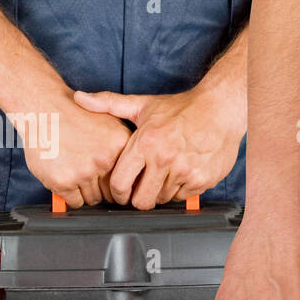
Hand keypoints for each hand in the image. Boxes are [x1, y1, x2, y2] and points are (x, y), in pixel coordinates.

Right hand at [18, 92, 130, 208]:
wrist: (44, 108)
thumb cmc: (73, 113)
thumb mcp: (108, 120)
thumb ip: (122, 146)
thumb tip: (130, 173)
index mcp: (120, 144)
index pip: (128, 178)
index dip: (118, 181)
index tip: (110, 181)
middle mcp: (105, 159)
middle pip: (111, 192)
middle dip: (101, 188)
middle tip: (88, 176)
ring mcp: (83, 172)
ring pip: (93, 199)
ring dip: (84, 191)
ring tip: (75, 173)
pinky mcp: (63, 182)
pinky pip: (74, 202)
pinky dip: (70, 196)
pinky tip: (66, 179)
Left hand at [73, 84, 243, 209]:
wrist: (221, 108)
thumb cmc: (181, 108)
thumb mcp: (142, 104)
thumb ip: (108, 104)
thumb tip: (79, 97)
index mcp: (145, 144)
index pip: (119, 184)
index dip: (116, 191)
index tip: (120, 189)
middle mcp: (164, 159)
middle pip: (140, 201)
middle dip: (137, 198)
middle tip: (140, 188)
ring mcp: (184, 171)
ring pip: (161, 200)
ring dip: (159, 192)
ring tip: (162, 175)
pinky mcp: (202, 180)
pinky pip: (182, 198)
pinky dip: (178, 191)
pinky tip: (179, 173)